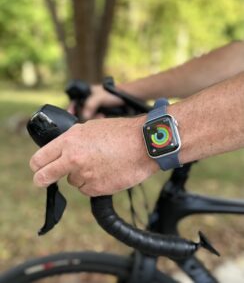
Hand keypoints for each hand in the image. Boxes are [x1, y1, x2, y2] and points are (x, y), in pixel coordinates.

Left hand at [29, 116, 158, 196]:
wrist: (144, 144)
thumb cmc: (120, 132)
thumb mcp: (91, 128)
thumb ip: (73, 140)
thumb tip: (63, 150)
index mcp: (69, 141)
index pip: (39, 159)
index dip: (37, 166)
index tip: (38, 169)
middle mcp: (73, 159)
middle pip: (44, 176)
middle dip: (43, 179)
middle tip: (45, 180)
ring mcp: (84, 175)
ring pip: (73, 182)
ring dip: (81, 176)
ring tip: (100, 164)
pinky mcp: (97, 189)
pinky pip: (88, 189)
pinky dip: (94, 183)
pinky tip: (106, 172)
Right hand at [67, 85, 123, 118]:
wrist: (127, 98)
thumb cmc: (112, 94)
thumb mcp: (99, 98)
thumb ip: (90, 105)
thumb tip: (84, 116)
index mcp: (88, 93)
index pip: (75, 100)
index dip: (72, 107)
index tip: (71, 114)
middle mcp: (91, 99)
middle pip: (83, 110)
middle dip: (86, 115)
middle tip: (91, 117)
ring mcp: (97, 106)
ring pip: (90, 115)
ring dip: (94, 118)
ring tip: (101, 116)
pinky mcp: (103, 111)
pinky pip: (97, 118)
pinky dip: (99, 119)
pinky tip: (104, 117)